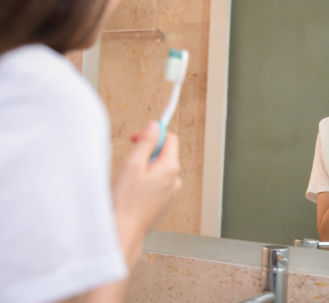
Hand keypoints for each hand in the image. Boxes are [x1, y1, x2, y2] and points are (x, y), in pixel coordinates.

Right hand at [112, 121, 181, 266]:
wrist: (123, 232)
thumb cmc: (125, 201)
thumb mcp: (133, 164)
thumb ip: (146, 142)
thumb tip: (155, 127)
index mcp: (170, 168)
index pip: (170, 139)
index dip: (154, 134)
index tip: (138, 137)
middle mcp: (175, 181)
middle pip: (165, 155)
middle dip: (147, 153)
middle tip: (129, 161)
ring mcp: (170, 194)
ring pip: (159, 171)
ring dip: (145, 170)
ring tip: (129, 181)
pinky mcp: (163, 205)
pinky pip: (156, 186)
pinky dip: (145, 184)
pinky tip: (132, 193)